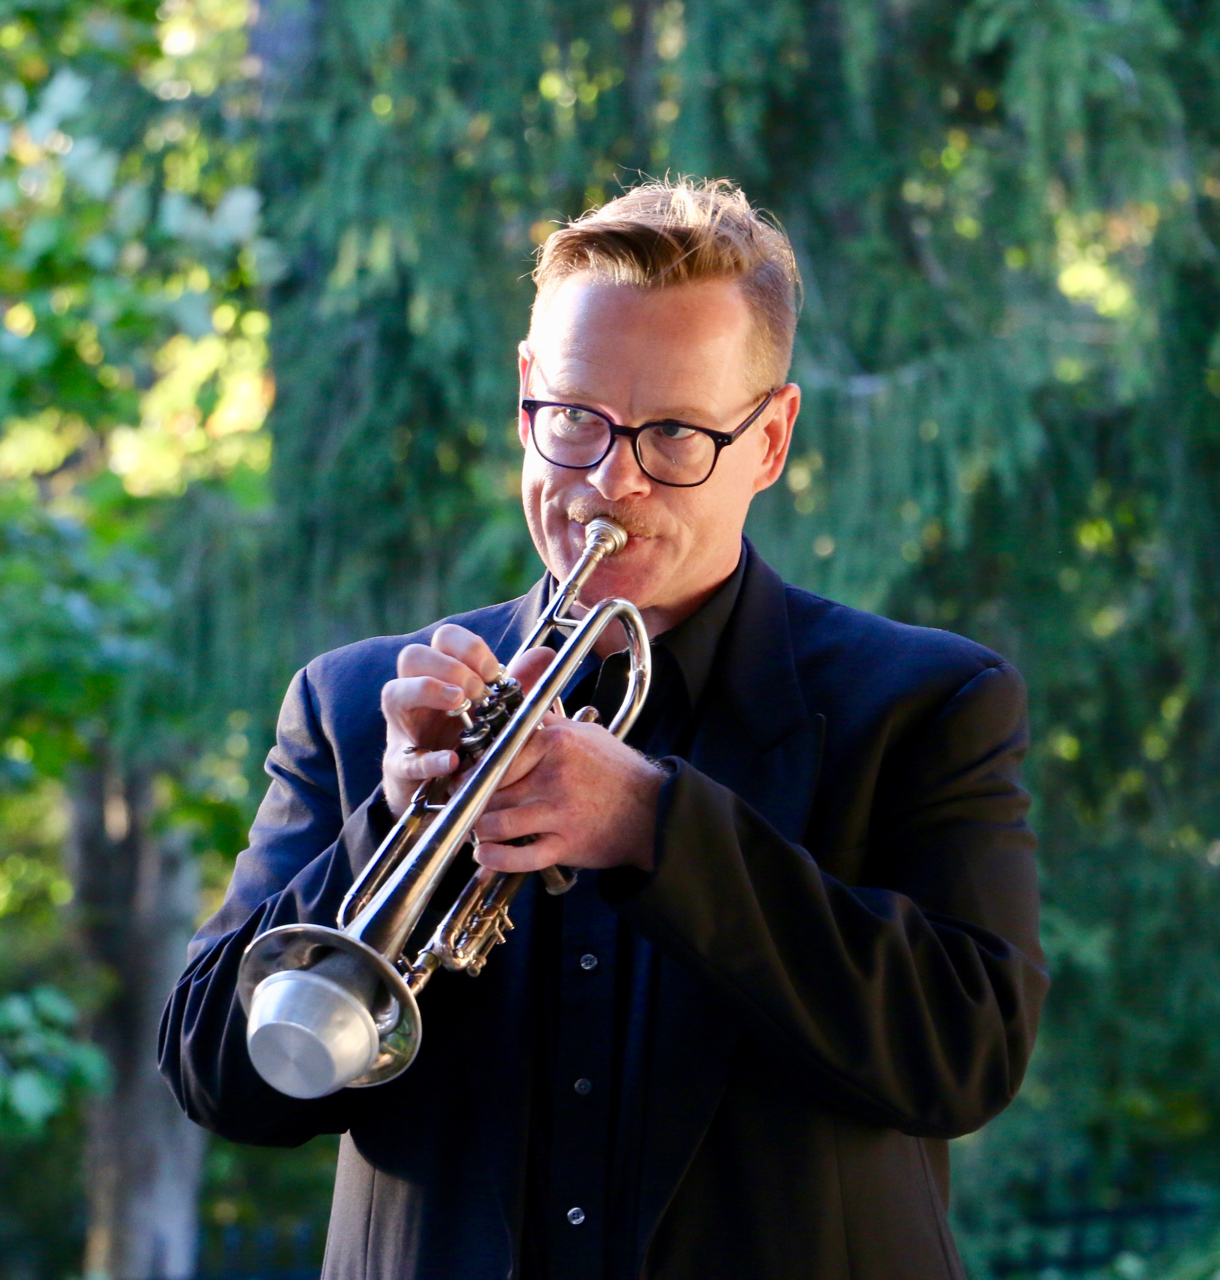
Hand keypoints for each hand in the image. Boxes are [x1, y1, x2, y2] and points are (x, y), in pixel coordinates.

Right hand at [380, 624, 551, 817]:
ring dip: (427, 690)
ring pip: (393, 693)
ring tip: (458, 703)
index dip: (468, 647)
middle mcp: (414, 694)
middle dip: (450, 667)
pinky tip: (452, 761)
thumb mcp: (496, 710)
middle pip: (413, 656)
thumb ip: (518, 682)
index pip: (444, 639)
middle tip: (478, 691)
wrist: (444, 793)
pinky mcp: (400, 766)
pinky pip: (404, 758)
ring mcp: (402, 728)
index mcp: (440, 675)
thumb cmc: (468, 739)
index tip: (493, 671)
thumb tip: (543, 654)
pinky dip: (429, 760)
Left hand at [472, 718, 665, 874]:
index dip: (476, 773)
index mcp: (554, 744)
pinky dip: (496, 859)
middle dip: (473, 802)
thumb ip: (549, 725)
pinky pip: (520, 857)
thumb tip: (519, 713)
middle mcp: (553, 776)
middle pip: (491, 791)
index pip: (497, 758)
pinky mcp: (565, 844)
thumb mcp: (587, 734)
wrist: (653, 810)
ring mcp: (558, 812)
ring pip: (497, 822)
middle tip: (468, 807)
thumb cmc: (619, 772)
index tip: (467, 781)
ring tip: (479, 830)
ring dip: (480, 830)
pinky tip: (486, 855)